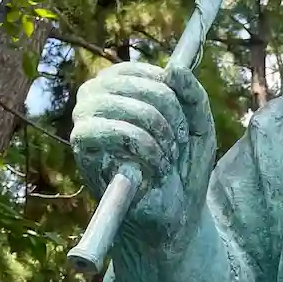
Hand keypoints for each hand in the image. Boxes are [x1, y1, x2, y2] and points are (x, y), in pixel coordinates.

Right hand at [71, 62, 215, 244]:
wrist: (174, 213)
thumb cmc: (183, 167)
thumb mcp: (199, 127)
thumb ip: (194, 95)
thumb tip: (173, 68)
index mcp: (121, 85)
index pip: (150, 73)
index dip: (176, 100)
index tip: (183, 127)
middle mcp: (97, 96)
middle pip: (143, 87)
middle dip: (170, 120)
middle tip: (175, 148)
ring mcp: (86, 118)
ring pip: (128, 107)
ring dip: (159, 138)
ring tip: (164, 160)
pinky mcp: (82, 146)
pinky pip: (113, 130)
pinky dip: (143, 150)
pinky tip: (152, 169)